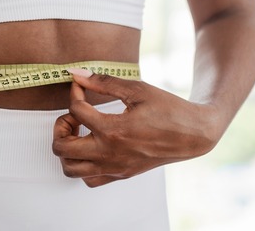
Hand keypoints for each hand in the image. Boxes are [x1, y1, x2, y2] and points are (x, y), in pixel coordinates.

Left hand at [52, 68, 221, 186]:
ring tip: (80, 132)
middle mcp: (110, 153)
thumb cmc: (168, 109)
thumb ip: (103, 82)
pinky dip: (82, 165)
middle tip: (74, 115)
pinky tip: (92, 146)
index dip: (74, 92)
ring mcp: (115, 167)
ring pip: (70, 168)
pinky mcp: (121, 174)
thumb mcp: (136, 89)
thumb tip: (76, 74)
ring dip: (67, 149)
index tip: (80, 86)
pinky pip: (89, 179)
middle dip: (60, 126)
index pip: (76, 110)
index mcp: (113, 130)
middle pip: (61, 147)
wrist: (193, 134)